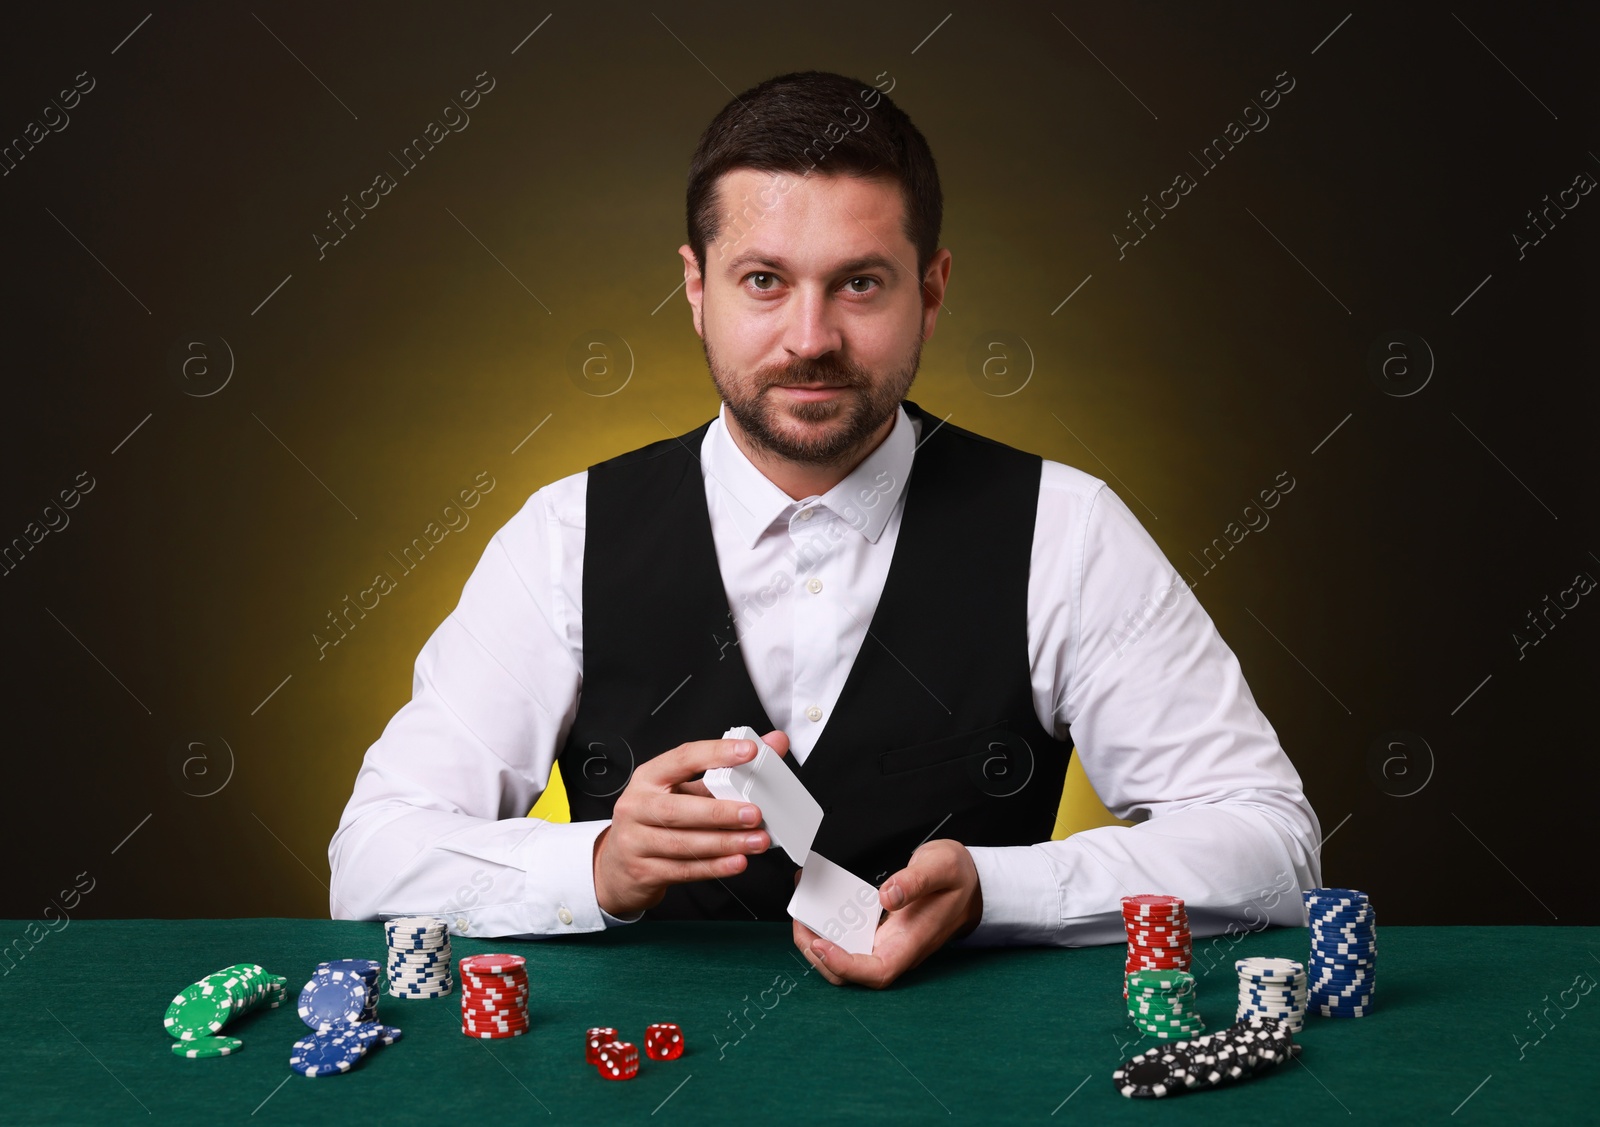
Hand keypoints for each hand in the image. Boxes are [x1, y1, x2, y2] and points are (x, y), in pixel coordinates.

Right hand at [592, 730, 789, 917]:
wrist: (617, 865)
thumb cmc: (655, 820)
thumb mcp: (682, 789)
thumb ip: (726, 770)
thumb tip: (771, 744)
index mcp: (649, 778)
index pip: (682, 758)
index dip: (716, 753)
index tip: (749, 751)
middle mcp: (637, 806)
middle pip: (679, 809)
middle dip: (721, 812)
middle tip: (755, 813)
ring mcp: (635, 841)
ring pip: (683, 843)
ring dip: (725, 843)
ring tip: (756, 841)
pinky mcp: (643, 871)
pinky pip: (684, 870)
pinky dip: (714, 867)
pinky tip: (737, 862)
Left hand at [794, 839, 981, 988]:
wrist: (971, 882)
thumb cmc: (959, 878)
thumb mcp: (941, 867)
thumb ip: (915, 881)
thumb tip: (886, 895)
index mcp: (912, 941)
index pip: (876, 971)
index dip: (845, 966)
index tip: (821, 944)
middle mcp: (896, 947)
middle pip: (851, 971)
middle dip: (818, 953)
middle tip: (800, 921)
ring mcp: (887, 941)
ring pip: (845, 956)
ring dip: (818, 938)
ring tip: (803, 908)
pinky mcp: (880, 930)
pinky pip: (850, 936)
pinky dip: (830, 923)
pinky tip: (819, 901)